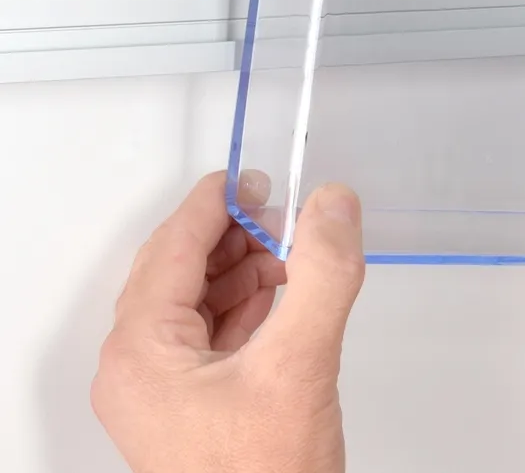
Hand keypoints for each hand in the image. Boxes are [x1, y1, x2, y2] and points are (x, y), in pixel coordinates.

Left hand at [91, 172, 364, 472]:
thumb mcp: (300, 365)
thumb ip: (322, 274)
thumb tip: (332, 203)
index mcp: (141, 353)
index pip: (174, 247)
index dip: (218, 201)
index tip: (256, 173)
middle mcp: (140, 367)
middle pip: (181, 267)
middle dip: (237, 233)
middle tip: (285, 212)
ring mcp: (165, 388)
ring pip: (200, 296)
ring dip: (247, 266)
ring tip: (296, 253)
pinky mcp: (194, 402)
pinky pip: (215, 329)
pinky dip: (251, 301)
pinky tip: (288, 293)